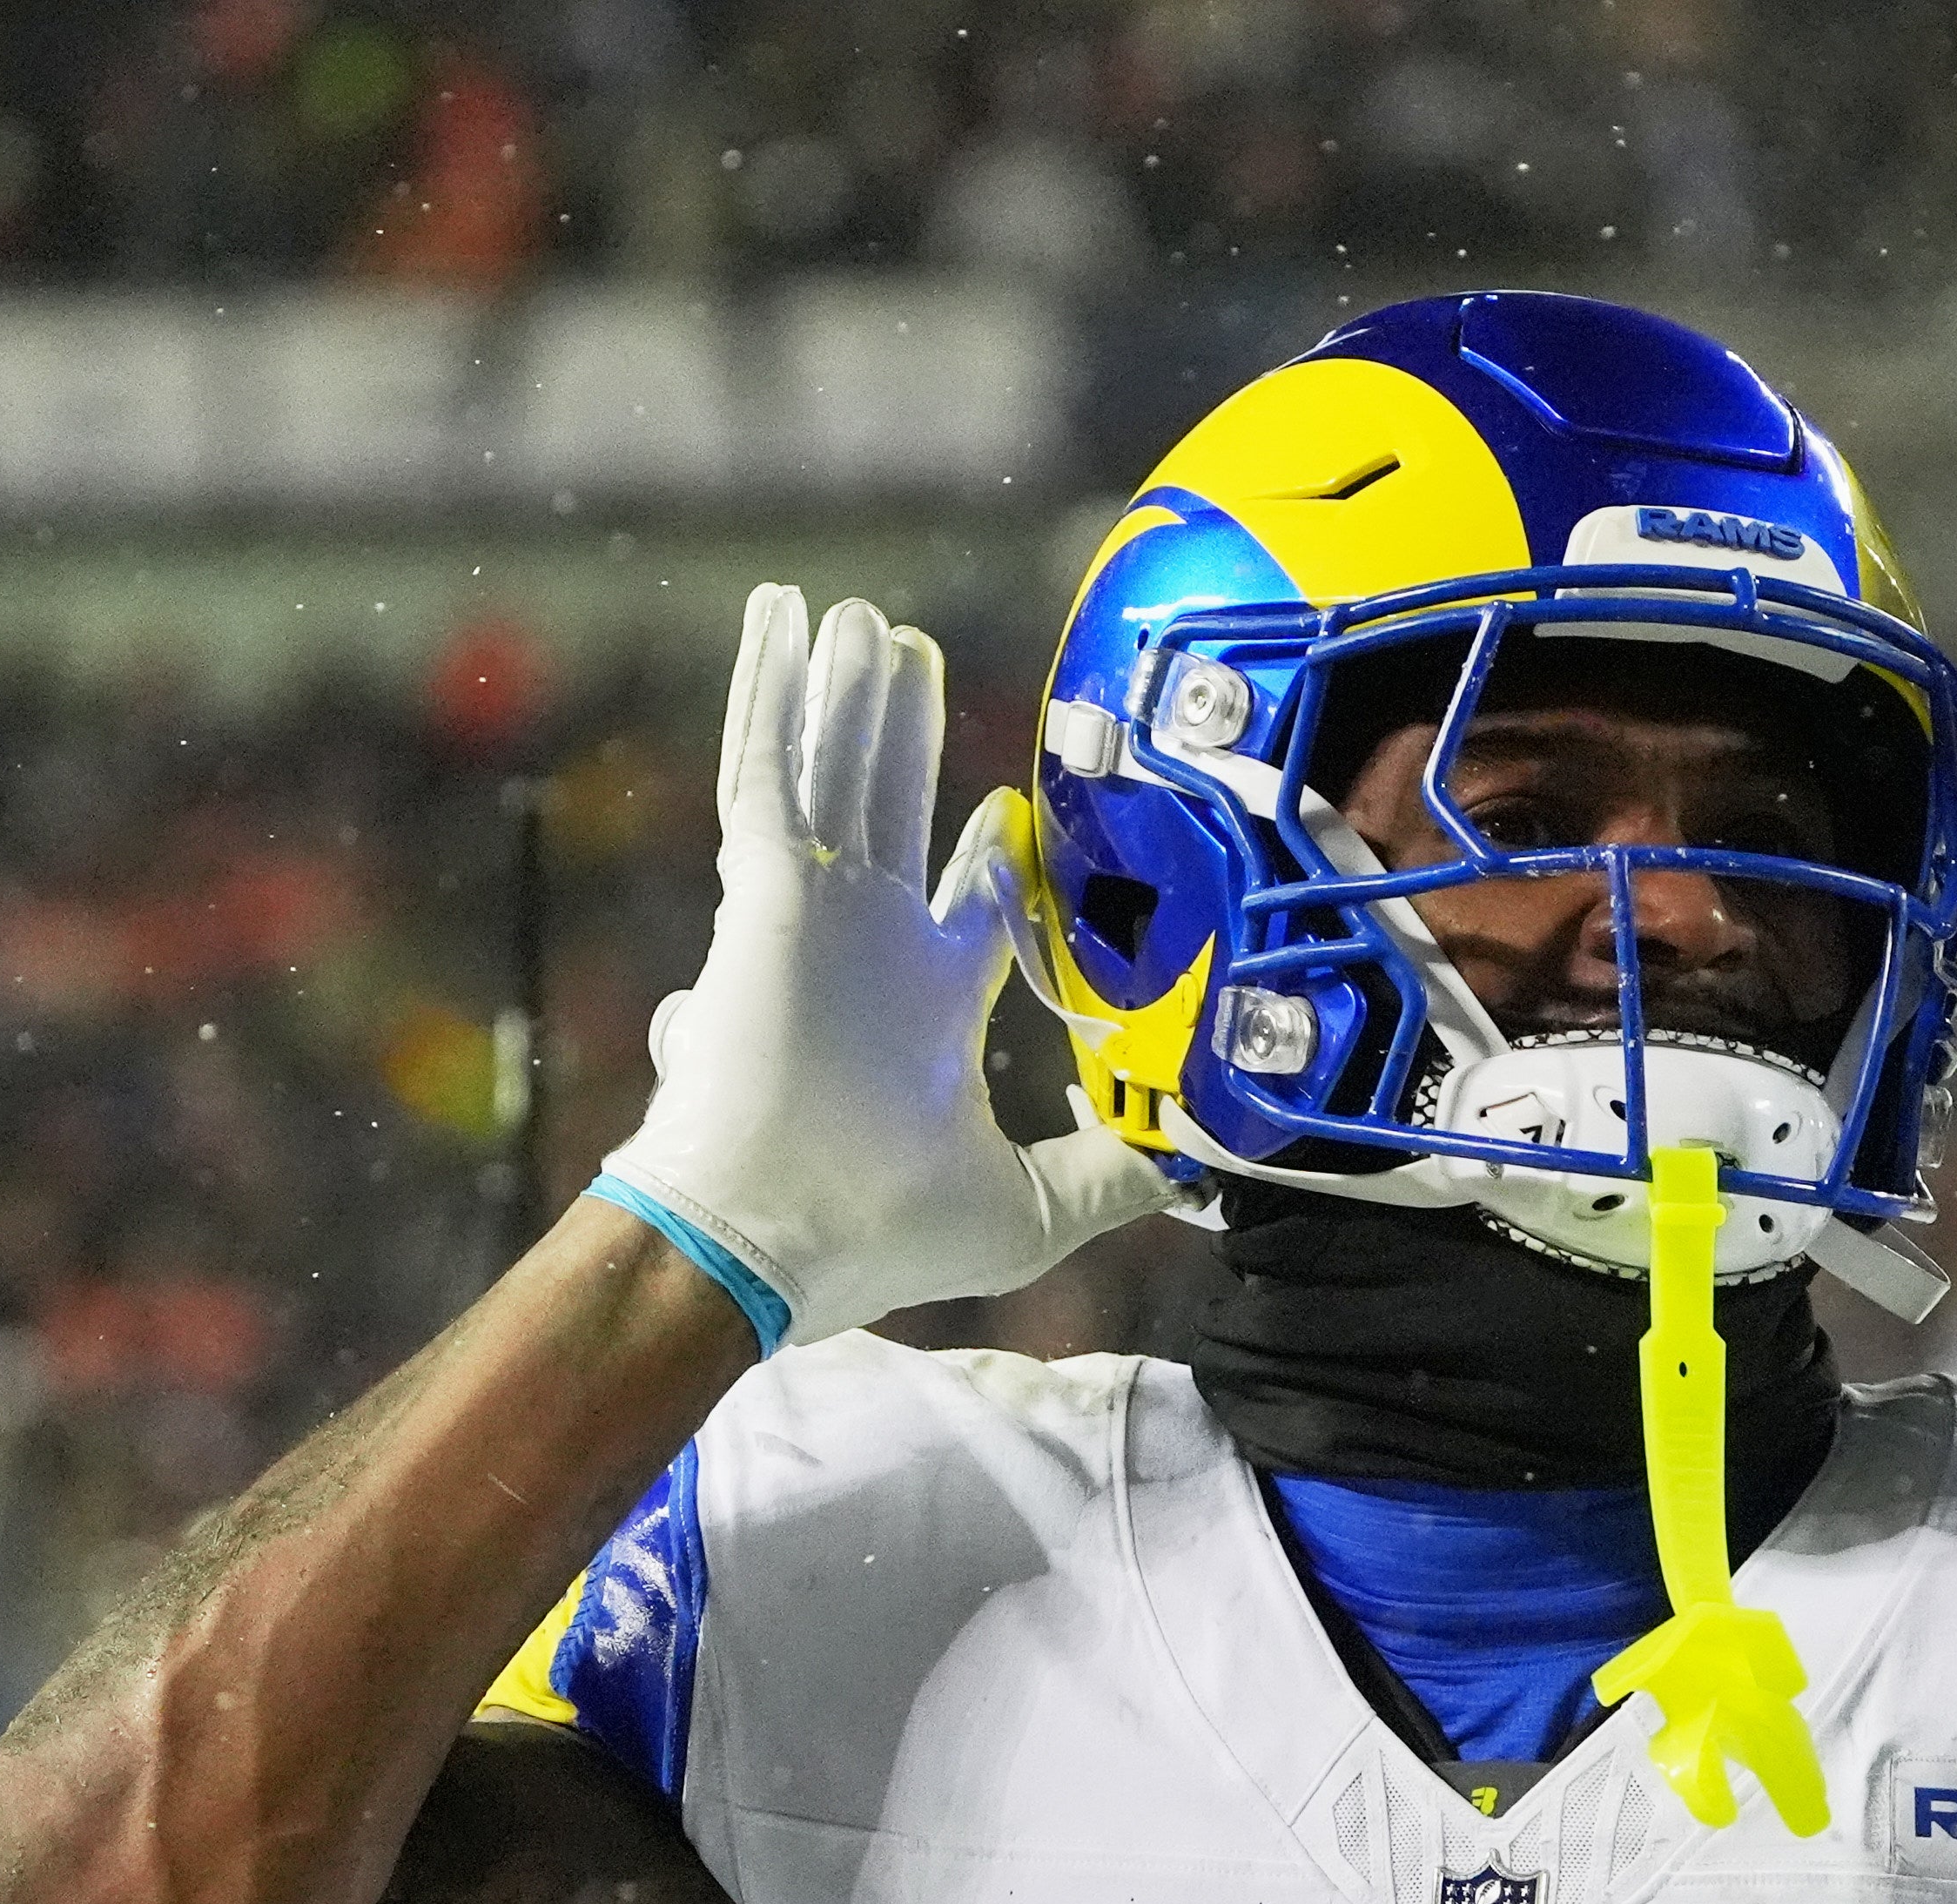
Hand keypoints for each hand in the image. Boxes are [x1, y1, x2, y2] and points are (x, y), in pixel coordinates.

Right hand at [595, 585, 1167, 1351]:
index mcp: (923, 1006)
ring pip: (833, 768)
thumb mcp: (1032, 1209)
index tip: (1004, 811)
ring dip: (844, 691)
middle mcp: (867, 946)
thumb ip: (1109, 1173)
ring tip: (852, 616)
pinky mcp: (766, 886)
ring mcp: (815, 909)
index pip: (965, 905)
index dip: (987, 855)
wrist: (771, 1233)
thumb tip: (1190, 1165)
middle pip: (889, 808)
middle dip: (899, 731)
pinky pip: (768, 766)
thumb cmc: (876, 1234)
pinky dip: (773, 690)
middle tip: (907, 652)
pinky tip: (781, 622)